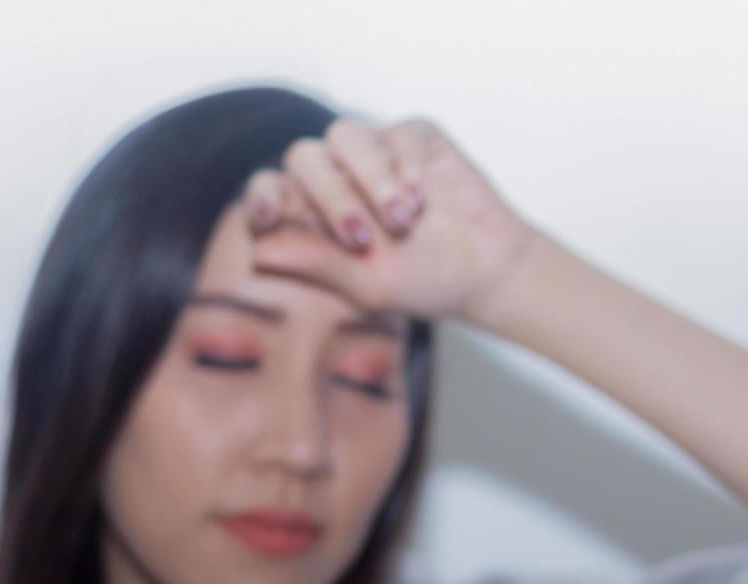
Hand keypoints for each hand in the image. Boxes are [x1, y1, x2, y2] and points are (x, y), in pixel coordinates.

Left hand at [237, 115, 538, 323]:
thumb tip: (259, 252)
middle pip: (303, 157)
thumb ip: (317, 264)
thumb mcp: (367, 285)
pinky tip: (423, 200)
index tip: (265, 216)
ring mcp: (374, 153)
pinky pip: (395, 133)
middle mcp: (338, 177)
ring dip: (371, 181)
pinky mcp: (412, 137)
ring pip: (344, 134)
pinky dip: (406, 167)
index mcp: (314, 214)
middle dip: (330, 197)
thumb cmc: (424, 283)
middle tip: (362, 238)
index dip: (261, 196)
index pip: (269, 190)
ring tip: (404, 222)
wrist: (488, 269)